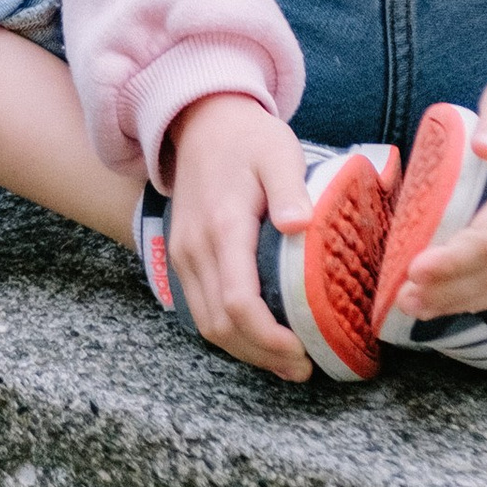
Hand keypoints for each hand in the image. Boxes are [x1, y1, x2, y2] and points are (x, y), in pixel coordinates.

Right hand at [157, 93, 315, 381]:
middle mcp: (196, 248)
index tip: (303, 350)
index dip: (269, 337)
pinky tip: (259, 340)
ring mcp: (184, 255)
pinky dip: (229, 334)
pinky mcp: (183, 257)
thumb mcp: (277, 151)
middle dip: (261, 355)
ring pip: (207, 324)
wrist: (202, 120)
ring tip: (286, 362)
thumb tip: (298, 225)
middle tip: (303, 367)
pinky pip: (201, 309)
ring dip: (244, 351)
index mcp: (223, 226)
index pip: (239, 302)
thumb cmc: (248, 137)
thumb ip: (288, 188)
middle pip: (220, 325)